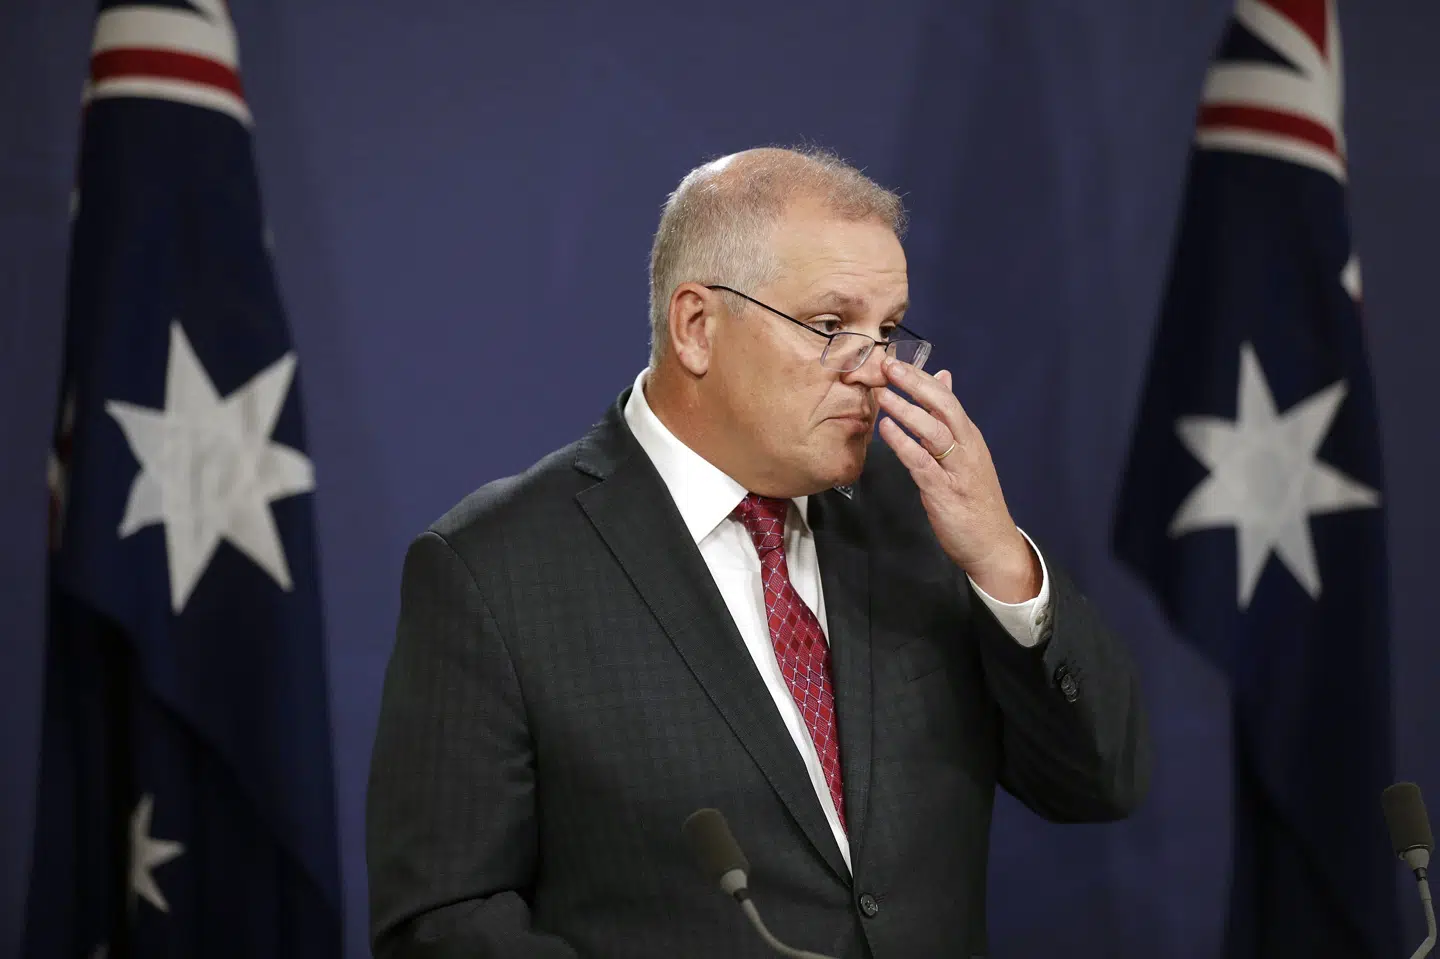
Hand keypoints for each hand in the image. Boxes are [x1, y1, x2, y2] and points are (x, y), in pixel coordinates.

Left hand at [876, 358, 1040, 603]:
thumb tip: (942, 379)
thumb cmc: (975, 500)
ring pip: (934, 430)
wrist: (993, 545)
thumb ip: (950, 421)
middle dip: (915, 383)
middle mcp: (967, 448)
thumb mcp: (965, 455)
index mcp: (970, 438)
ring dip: (907, 409)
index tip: (897, 362)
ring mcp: (957, 470)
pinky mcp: (944, 492)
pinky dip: (904, 444)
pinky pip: (922, 462)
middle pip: (943, 406)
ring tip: (882, 394)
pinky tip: (887, 430)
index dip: (921, 378)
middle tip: (889, 366)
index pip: (947, 398)